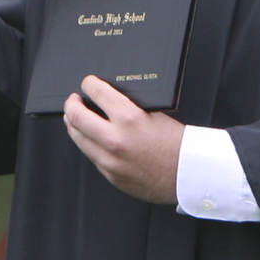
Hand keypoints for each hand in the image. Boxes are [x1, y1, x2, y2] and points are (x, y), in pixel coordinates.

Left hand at [63, 76, 183, 203]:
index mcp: (129, 119)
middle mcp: (115, 140)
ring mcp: (110, 161)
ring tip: (75, 119)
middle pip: (76, 117)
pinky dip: (89, 144)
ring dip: (74, 125)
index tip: (87, 83)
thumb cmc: (177, 144)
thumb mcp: (155, 115)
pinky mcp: (111, 176)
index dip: (89, 84)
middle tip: (73, 100)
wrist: (188, 174)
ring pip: (78, 139)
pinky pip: (92, 156)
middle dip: (71, 105)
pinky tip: (92, 139)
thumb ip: (129, 107)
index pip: (97, 93)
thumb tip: (108, 100)